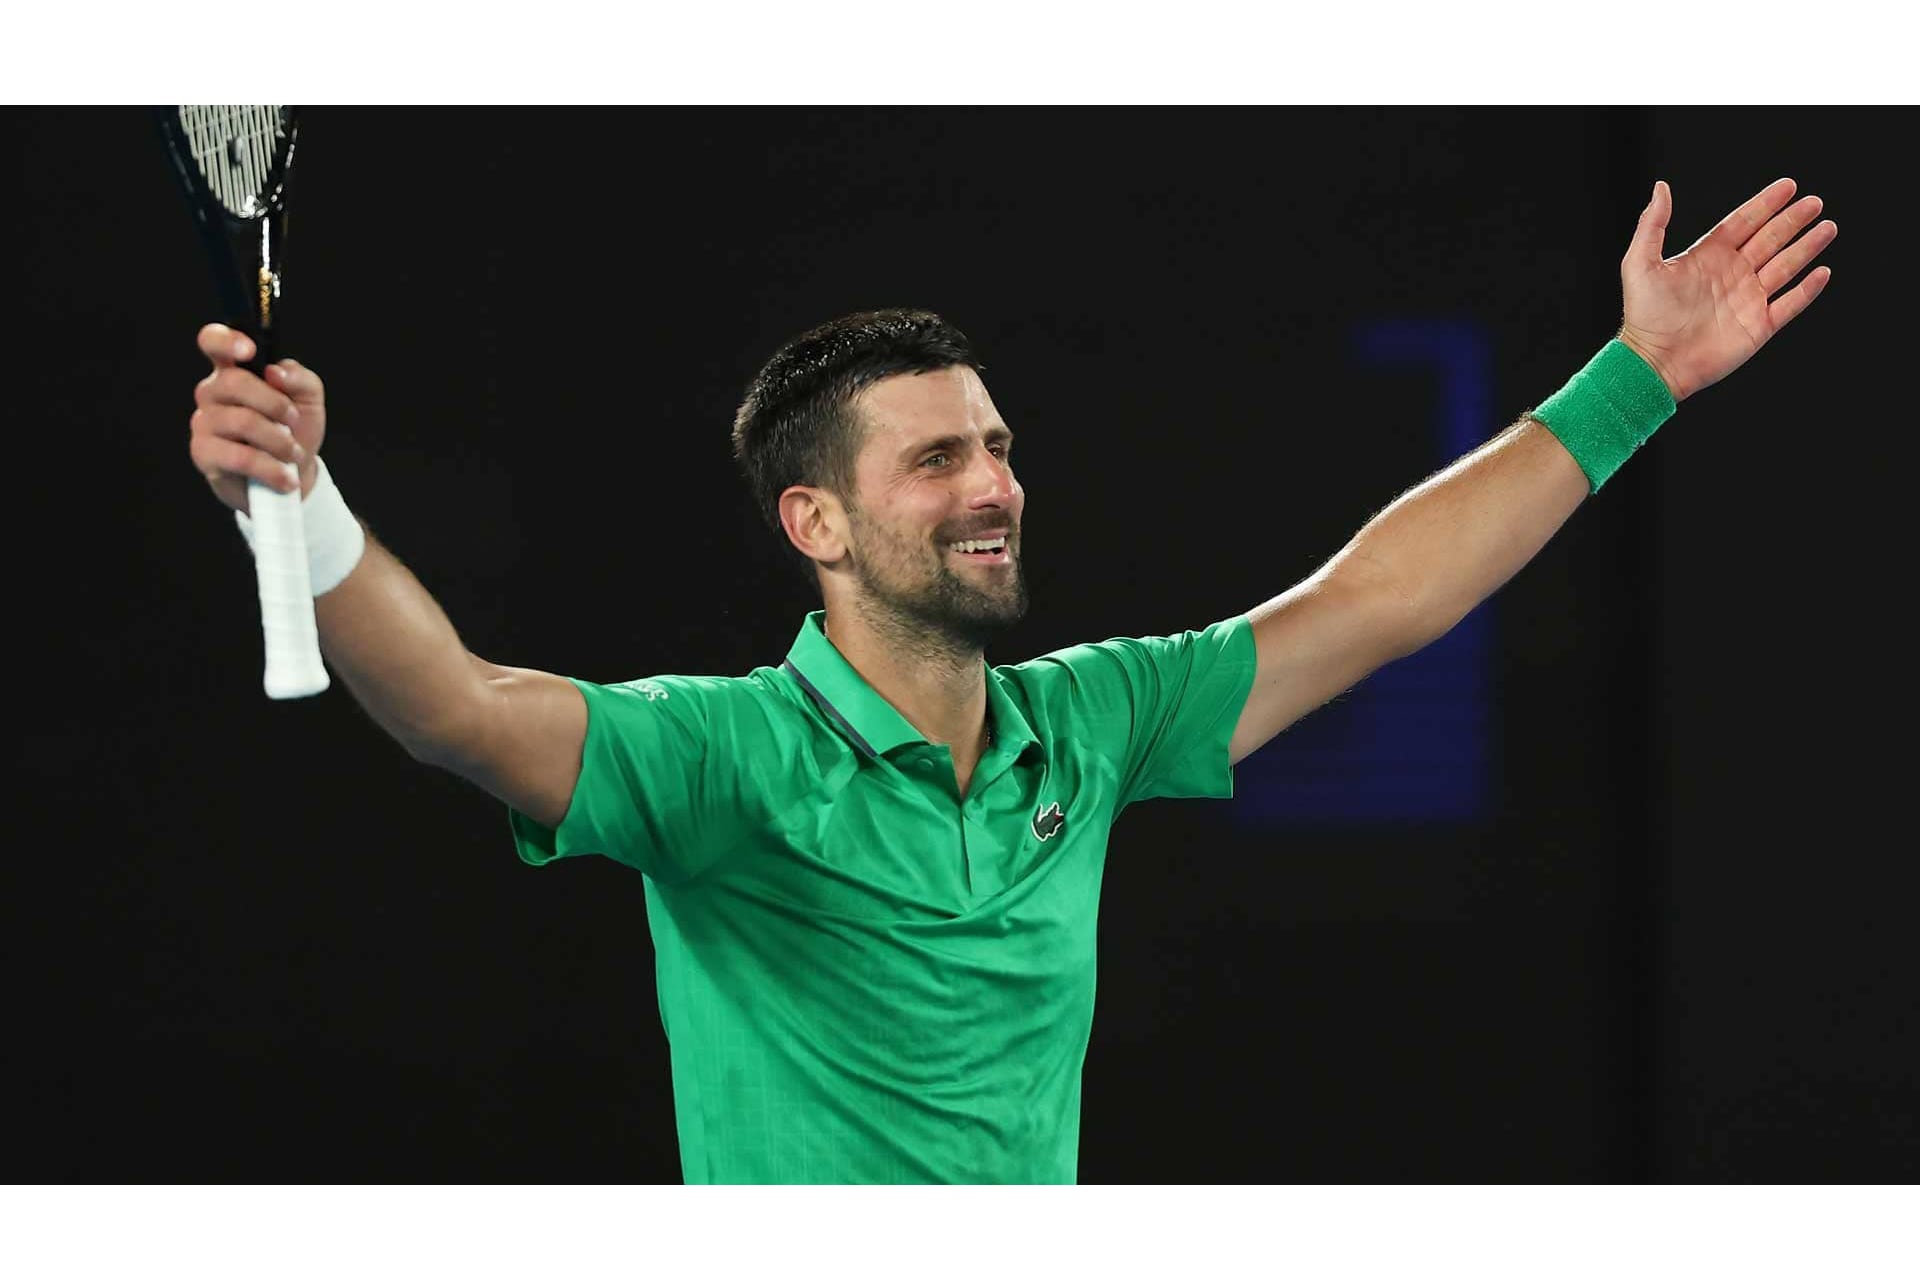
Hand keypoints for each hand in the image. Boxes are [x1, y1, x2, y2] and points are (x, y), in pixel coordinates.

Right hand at [188, 323, 328, 513]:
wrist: (290, 477)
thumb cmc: (294, 432)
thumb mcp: (308, 401)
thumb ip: (300, 379)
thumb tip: (276, 372)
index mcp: (234, 370)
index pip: (213, 342)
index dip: (225, 340)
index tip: (250, 351)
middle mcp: (212, 392)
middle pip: (233, 382)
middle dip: (274, 404)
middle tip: (293, 421)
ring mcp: (204, 422)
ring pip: (241, 421)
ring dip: (279, 441)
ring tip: (293, 454)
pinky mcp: (204, 454)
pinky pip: (239, 457)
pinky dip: (270, 468)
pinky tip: (284, 477)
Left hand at [1615, 178, 1835, 402]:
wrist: (1654, 362)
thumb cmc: (1643, 315)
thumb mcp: (1640, 263)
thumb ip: (1652, 224)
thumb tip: (1661, 188)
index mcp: (1708, 257)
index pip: (1743, 222)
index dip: (1765, 204)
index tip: (1788, 186)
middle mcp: (1731, 274)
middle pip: (1770, 239)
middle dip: (1793, 220)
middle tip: (1814, 202)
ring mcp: (1747, 299)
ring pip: (1785, 266)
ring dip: (1807, 247)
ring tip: (1827, 227)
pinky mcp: (1758, 326)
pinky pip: (1790, 304)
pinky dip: (1807, 289)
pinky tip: (1822, 272)